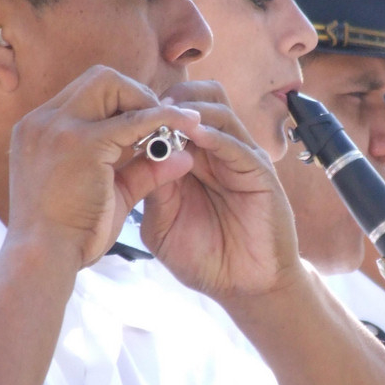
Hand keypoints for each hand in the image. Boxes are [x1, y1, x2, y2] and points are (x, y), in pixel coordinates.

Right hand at [7, 66, 200, 268]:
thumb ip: (143, 169)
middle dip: (135, 93)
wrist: (40, 261)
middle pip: (99, 78)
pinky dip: (164, 118)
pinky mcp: (80, 143)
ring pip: (111, 84)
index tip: (147, 121)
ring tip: (171, 124)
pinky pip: (134, 119)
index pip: (87, 93)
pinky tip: (189, 124)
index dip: (122, 102)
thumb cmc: (71, 234)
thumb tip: (183, 156)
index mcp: (39, 129)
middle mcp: (43, 121)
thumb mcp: (109, 192)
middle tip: (161, 119)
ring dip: (145, 101)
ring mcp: (58, 128)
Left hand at [139, 80, 300, 299]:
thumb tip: (132, 153)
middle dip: (173, 97)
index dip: (152, 109)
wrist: (243, 287)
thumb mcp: (162, 223)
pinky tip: (193, 136)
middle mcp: (219, 151)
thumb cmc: (204, 257)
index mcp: (195, 159)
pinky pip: (236, 144)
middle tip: (146, 108)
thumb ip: (151, 190)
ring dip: (192, 110)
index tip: (124, 113)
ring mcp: (240, 158)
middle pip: (201, 99)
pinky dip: (214, 135)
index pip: (177, 114)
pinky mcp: (259, 173)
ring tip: (166, 116)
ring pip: (220, 110)